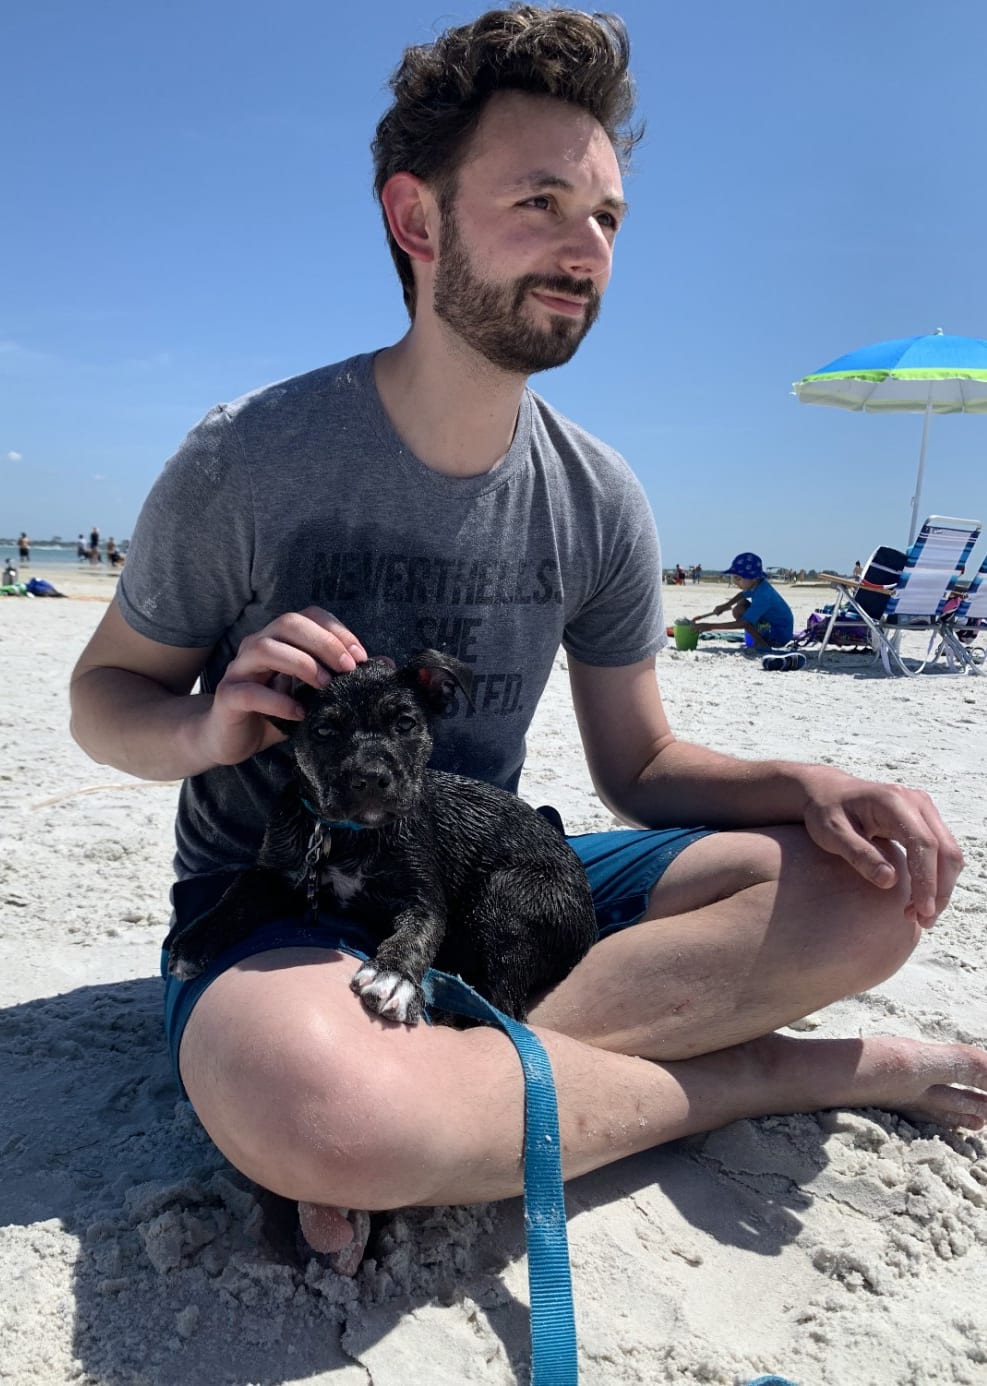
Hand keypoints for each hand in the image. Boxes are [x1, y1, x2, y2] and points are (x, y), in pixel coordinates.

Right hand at [204, 608, 367, 765]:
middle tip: (347, 669)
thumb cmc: (274, 712)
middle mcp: (257, 646)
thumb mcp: (314, 694)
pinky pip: (250, 691)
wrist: (229, 738)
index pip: (309, 616)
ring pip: (265, 647)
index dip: (337, 631)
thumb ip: (342, 677)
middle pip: (288, 623)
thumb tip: (384, 663)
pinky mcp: (228, 696)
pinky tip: (300, 714)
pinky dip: (278, 701)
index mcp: (280, 640)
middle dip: (324, 642)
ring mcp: (240, 668)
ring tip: (325, 687)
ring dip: (302, 664)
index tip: (361, 657)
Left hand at [799, 767, 963, 926]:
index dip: (927, 879)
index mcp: (894, 801)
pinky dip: (937, 878)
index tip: (922, 910)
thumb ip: (859, 854)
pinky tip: (920, 900)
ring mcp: (924, 810)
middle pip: (946, 850)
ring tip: (920, 917)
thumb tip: (889, 881)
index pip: (924, 843)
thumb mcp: (832, 834)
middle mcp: (917, 802)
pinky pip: (942, 852)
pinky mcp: (925, 821)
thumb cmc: (826, 812)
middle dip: (940, 889)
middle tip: (924, 922)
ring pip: (949, 853)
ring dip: (941, 887)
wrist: (828, 792)